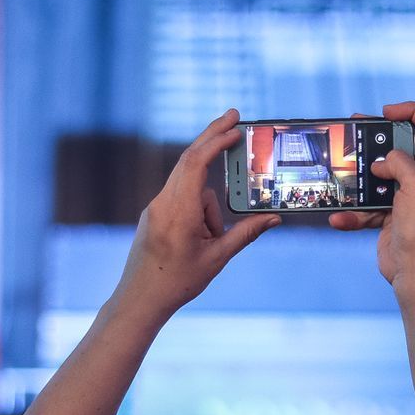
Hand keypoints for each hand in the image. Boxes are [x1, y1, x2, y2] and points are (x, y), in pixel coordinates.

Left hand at [114, 109, 279, 319]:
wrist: (140, 299)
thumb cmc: (177, 282)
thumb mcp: (217, 259)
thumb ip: (246, 234)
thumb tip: (274, 218)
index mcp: (179, 212)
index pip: (196, 163)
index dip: (215, 141)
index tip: (235, 126)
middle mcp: (164, 203)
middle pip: (189, 158)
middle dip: (212, 136)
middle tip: (234, 115)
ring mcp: (156, 206)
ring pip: (191, 188)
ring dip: (210, 208)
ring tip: (209, 243)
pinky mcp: (155, 213)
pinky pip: (182, 198)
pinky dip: (199, 209)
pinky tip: (203, 237)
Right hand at [328, 102, 414, 293]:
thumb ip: (400, 162)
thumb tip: (383, 162)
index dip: (413, 111)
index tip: (386, 112)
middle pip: (405, 145)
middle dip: (380, 138)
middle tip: (356, 128)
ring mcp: (410, 196)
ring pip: (383, 174)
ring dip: (363, 174)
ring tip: (342, 169)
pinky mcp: (393, 214)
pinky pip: (370, 204)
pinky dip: (355, 210)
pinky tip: (339, 217)